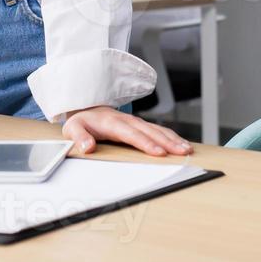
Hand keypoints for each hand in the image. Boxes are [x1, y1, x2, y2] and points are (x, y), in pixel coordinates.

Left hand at [61, 106, 192, 156]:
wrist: (87, 108)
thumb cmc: (82, 122)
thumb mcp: (73, 129)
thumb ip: (80, 138)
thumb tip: (88, 147)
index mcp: (113, 123)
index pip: (132, 134)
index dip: (146, 143)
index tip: (158, 153)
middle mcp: (128, 121)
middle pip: (151, 132)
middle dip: (168, 142)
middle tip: (182, 152)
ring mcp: (136, 122)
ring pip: (158, 130)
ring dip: (174, 139)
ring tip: (187, 149)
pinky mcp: (141, 126)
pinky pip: (159, 130)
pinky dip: (172, 137)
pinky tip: (182, 144)